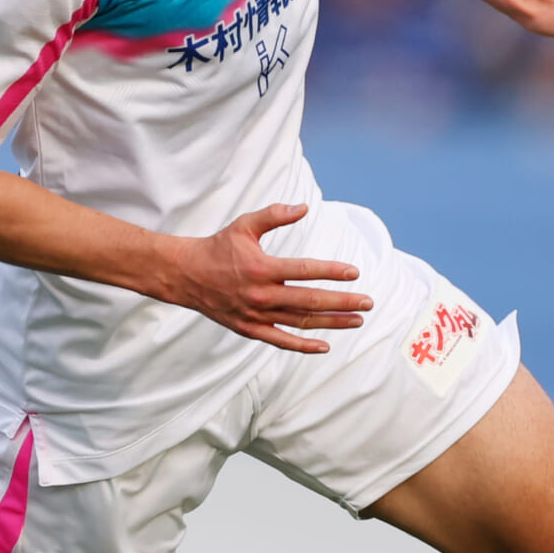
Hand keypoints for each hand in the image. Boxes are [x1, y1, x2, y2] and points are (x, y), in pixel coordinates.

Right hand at [157, 204, 369, 353]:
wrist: (185, 275)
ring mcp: (256, 315)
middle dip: (343, 302)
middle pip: (310, 301)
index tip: (355, 273)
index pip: (305, 271)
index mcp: (262, 268)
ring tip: (356, 320)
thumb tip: (304, 207)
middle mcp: (262, 295)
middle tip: (368, 302)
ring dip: (332, 323)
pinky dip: (303, 345)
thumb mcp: (244, 225)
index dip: (332, 272)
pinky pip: (281, 340)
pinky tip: (325, 345)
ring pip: (301, 322)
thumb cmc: (218, 247)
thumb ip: (275, 215)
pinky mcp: (249, 329)